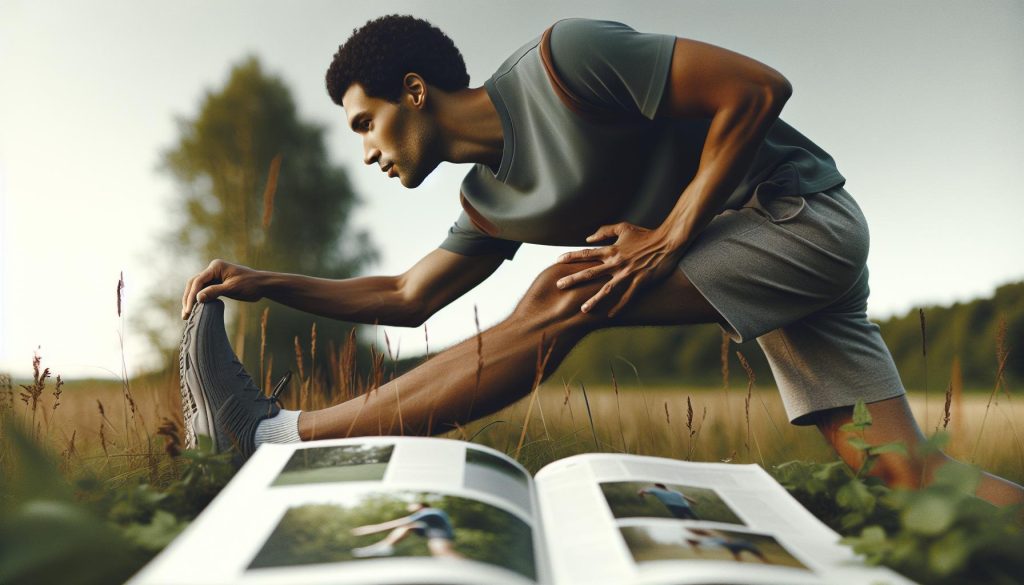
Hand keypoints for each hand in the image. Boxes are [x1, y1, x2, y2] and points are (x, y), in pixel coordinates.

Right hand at [181, 259, 263, 318]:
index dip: (192, 295)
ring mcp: (214, 276)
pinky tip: (195, 310)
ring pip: (197, 288)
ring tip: (186, 315)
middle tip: (185, 315)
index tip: (189, 309)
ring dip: (191, 300)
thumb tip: (198, 298)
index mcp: (216, 267)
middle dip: (188, 298)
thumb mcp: (233, 288)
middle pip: (194, 284)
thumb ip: (215, 291)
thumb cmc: (250, 284)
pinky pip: (204, 291)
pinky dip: (199, 300)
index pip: (198, 281)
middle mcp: (212, 270)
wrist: (262, 285)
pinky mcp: (217, 284)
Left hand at [556, 222, 684, 316]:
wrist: (668, 241)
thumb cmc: (645, 234)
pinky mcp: (640, 281)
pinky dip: (619, 306)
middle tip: (559, 286)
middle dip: (574, 279)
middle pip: (591, 272)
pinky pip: (628, 296)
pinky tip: (610, 315)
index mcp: (612, 250)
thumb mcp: (624, 228)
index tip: (557, 261)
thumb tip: (588, 238)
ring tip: (583, 309)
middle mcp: (617, 262)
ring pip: (607, 288)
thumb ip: (605, 231)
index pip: (587, 253)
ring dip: (594, 299)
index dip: (571, 256)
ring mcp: (628, 273)